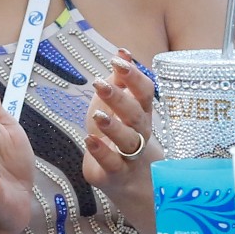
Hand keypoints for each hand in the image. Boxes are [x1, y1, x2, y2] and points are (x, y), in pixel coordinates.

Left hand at [83, 50, 161, 210]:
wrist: (132, 182)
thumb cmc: (122, 138)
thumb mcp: (119, 108)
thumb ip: (119, 82)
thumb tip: (122, 51)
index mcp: (142, 114)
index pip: (145, 92)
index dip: (134, 76)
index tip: (119, 59)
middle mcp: (140, 134)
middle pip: (137, 115)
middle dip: (120, 98)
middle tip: (102, 82)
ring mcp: (130, 156)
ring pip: (128, 141)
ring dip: (114, 127)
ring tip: (97, 115)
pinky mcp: (116, 174)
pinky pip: (112, 164)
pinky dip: (102, 152)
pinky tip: (89, 140)